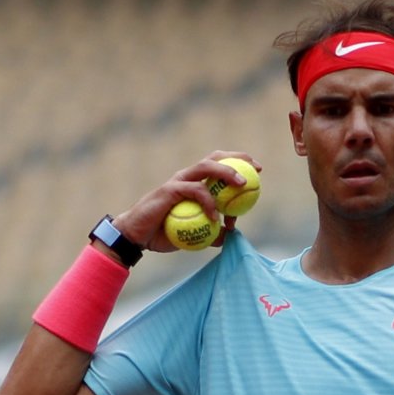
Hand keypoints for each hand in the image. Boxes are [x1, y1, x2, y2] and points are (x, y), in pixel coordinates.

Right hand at [112, 151, 260, 251]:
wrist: (136, 236)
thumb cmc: (161, 233)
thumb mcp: (191, 234)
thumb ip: (210, 232)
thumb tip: (228, 236)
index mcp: (191, 182)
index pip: (217, 164)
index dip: (237, 164)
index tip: (257, 171)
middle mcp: (185, 177)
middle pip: (214, 158)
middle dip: (237, 159)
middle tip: (256, 170)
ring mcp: (177, 181)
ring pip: (206, 167)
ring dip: (227, 173)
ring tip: (242, 185)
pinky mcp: (170, 190)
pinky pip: (196, 192)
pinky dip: (209, 204)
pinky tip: (217, 218)